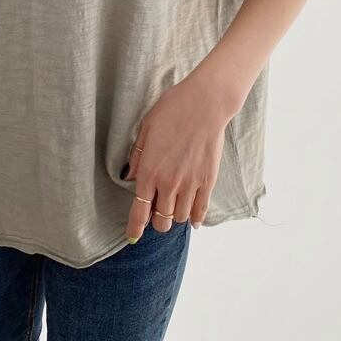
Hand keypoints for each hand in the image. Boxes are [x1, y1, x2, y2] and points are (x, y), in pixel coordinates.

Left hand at [121, 75, 243, 241]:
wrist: (204, 104)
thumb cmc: (172, 111)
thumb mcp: (146, 129)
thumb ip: (138, 156)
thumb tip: (132, 176)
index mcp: (149, 171)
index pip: (139, 210)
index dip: (135, 227)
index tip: (133, 237)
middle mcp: (168, 183)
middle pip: (161, 221)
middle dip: (156, 222)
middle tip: (156, 213)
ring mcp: (190, 184)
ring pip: (180, 217)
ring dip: (174, 217)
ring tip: (173, 208)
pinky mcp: (208, 181)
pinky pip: (201, 210)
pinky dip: (196, 218)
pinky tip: (193, 219)